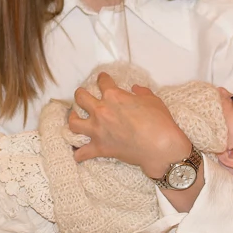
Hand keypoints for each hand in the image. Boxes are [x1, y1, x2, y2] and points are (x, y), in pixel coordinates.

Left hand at [66, 73, 191, 177]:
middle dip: (80, 94)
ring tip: (75, 118)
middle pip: (80, 97)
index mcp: (114, 96)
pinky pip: (82, 152)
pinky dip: (78, 154)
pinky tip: (77, 154)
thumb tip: (135, 89)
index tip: (102, 78)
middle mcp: (101, 111)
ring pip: (74, 123)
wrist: (160, 146)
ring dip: (73, 119)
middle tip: (82, 95)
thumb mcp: (153, 100)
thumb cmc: (159, 121)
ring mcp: (98, 130)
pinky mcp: (100, 148)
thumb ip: (141, 92)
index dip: (102, 78)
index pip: (103, 82)